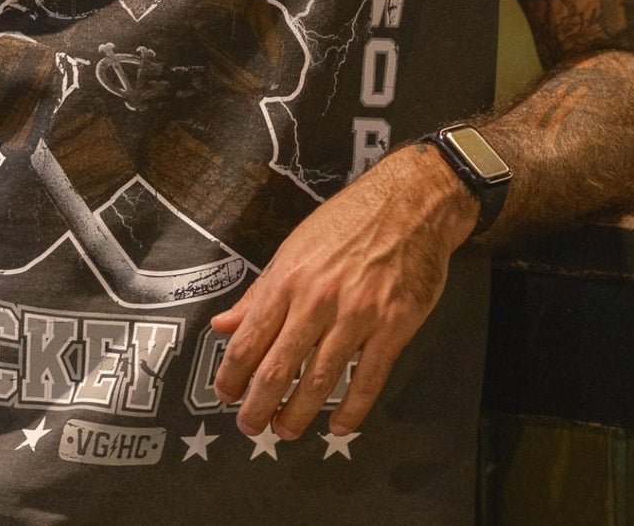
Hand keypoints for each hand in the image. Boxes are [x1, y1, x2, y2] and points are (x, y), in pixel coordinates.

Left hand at [209, 143, 477, 439]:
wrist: (409, 204)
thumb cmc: (348, 222)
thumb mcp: (295, 247)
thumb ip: (259, 292)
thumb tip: (224, 324)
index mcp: (288, 277)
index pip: (251, 337)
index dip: (233, 373)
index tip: (224, 394)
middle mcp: (318, 299)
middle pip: (279, 367)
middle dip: (258, 404)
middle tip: (249, 425)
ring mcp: (357, 315)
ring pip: (320, 380)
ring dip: (299, 414)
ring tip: (285, 430)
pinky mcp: (393, 327)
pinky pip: (368, 379)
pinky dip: (352, 410)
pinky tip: (340, 425)